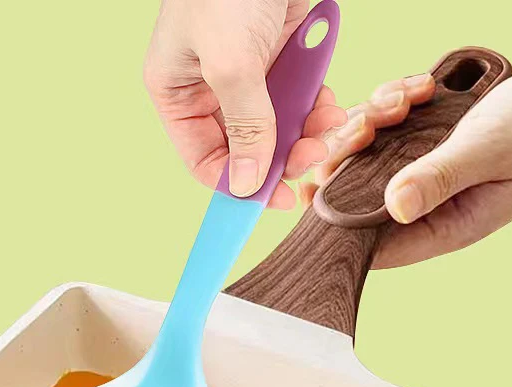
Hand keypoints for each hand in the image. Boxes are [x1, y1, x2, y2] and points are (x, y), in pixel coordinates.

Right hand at [144, 0, 346, 204]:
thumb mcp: (232, 62)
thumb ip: (243, 124)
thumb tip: (246, 183)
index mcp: (178, 93)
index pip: (203, 159)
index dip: (236, 184)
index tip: (271, 201)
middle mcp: (210, 91)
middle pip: (245, 149)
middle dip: (280, 157)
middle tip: (311, 159)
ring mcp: (249, 76)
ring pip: (278, 129)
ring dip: (306, 134)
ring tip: (331, 127)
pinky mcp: (281, 60)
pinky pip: (301, 100)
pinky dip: (319, 107)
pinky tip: (334, 108)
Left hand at [301, 72, 511, 267]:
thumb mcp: (487, 152)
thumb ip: (441, 177)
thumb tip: (395, 206)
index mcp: (440, 226)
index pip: (373, 244)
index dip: (337, 223)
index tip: (312, 193)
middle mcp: (422, 205)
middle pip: (357, 197)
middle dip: (351, 159)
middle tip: (366, 127)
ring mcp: (418, 173)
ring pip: (365, 158)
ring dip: (371, 123)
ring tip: (402, 102)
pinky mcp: (419, 145)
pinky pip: (384, 130)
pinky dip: (390, 105)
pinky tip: (417, 90)